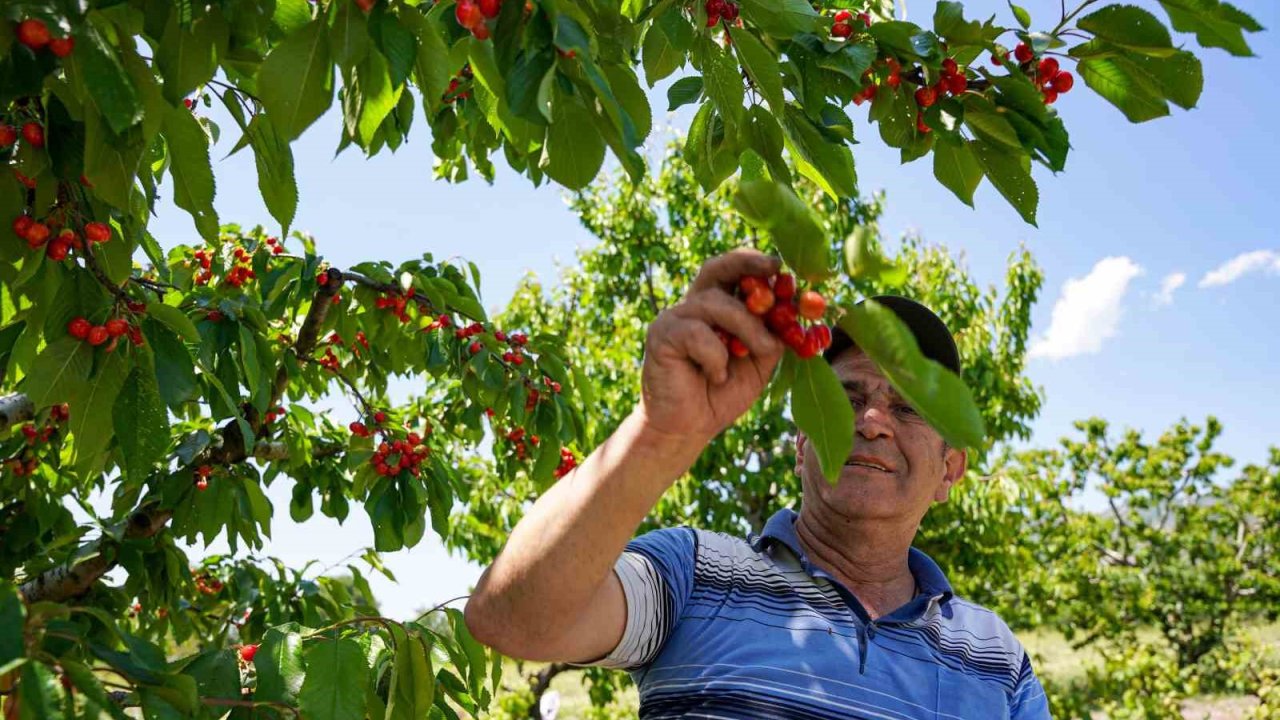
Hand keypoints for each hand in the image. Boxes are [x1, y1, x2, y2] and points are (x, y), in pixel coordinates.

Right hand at [637, 249, 785, 442]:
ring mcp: (675, 318)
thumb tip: (796, 311)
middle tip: (774, 268)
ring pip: (716, 303)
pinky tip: (715, 376)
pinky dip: (715, 356)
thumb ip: (773, 336)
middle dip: (747, 263)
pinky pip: (697, 334)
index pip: (735, 273)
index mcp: (718, 308)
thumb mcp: (759, 363)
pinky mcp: (661, 335)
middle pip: (717, 268)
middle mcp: (694, 306)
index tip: (782, 268)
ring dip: (748, 328)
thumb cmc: (722, 393)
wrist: (688, 428)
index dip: (756, 265)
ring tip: (759, 353)